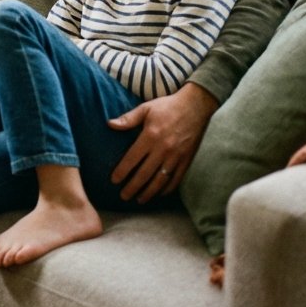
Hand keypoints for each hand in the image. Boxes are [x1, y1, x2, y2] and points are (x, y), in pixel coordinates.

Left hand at [107, 83, 217, 202]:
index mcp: (150, 136)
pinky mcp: (187, 160)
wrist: (195, 106)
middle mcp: (163, 149)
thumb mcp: (146, 108)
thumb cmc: (167, 106)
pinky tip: (159, 194)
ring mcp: (176, 156)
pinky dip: (167, 189)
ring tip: (139, 200)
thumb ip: (128, 119)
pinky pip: (176, 179)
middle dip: (132, 187)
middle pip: (145, 174)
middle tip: (123, 196)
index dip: (122, 171)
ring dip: (149, 192)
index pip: (132, 159)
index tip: (114, 180)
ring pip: (160, 180)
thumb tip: (110, 124)